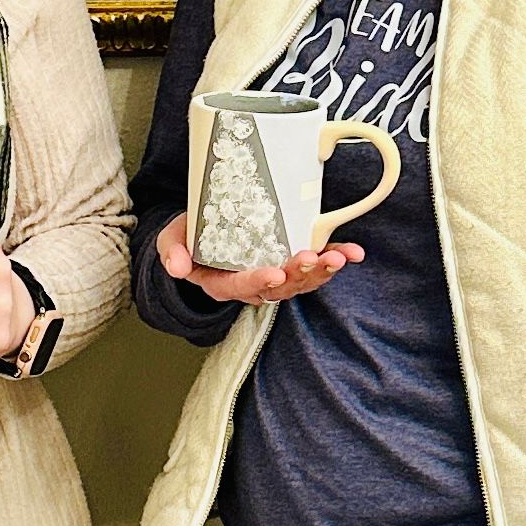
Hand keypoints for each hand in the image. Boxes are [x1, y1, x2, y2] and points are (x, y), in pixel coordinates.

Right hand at [153, 213, 363, 308]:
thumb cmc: (191, 239)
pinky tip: (353, 253)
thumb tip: (178, 267)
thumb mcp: (173, 241)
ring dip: (321, 270)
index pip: (241, 287)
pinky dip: (335, 259)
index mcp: (224, 283)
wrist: (205, 237)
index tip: (272, 272)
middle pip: (279, 288)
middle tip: (311, 259)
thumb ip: (173, 253)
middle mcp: (254, 285)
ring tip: (338, 257)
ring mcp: (275, 275)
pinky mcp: (291, 262)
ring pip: (301, 281)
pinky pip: (315, 266)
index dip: (258, 281)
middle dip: (298, 275)